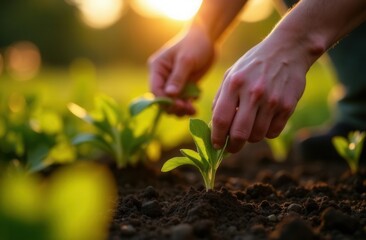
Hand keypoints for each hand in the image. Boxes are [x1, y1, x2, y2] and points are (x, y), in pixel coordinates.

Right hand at [148, 25, 215, 115]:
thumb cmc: (194, 44)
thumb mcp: (186, 60)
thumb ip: (178, 78)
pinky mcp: (184, 85)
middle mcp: (162, 77)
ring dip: (182, 109)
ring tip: (193, 110)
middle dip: (174, 107)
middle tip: (188, 109)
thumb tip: (170, 95)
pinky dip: (189, 104)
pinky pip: (183, 100)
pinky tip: (197, 100)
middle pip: (163, 99)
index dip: (164, 101)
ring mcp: (173, 82)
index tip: (178, 105)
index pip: (155, 90)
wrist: (208, 38)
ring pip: (173, 102)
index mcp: (157, 68)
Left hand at [211, 32, 308, 152]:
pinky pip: (273, 132)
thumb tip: (214, 126)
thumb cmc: (253, 65)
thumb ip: (220, 99)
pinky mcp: (287, 106)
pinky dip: (266, 133)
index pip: (221, 119)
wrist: (287, 50)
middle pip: (239, 134)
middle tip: (231, 148)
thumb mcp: (231, 74)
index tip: (216, 145)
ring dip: (250, 138)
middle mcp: (253, 93)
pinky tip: (264, 122)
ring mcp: (272, 100)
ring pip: (257, 136)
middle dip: (233, 146)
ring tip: (249, 128)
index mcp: (234, 84)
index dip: (216, 137)